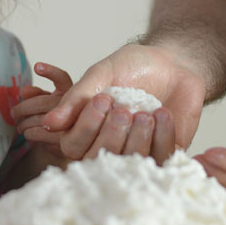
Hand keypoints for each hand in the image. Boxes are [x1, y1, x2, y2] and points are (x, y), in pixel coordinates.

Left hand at [11, 62, 72, 157]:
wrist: (71, 143)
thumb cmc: (58, 119)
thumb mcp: (49, 103)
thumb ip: (38, 95)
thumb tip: (24, 92)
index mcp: (71, 92)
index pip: (62, 78)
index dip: (50, 72)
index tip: (37, 67)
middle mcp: (75, 106)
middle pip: (42, 102)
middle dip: (22, 108)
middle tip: (13, 113)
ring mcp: (73, 123)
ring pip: (40, 119)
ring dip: (24, 123)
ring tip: (19, 127)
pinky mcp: (68, 139)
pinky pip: (41, 133)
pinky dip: (30, 133)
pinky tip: (27, 133)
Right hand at [35, 44, 205, 162]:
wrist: (175, 62)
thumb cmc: (135, 65)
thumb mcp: (103, 72)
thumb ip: (78, 96)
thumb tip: (50, 122)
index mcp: (87, 126)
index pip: (73, 145)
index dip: (85, 128)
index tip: (102, 100)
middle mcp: (108, 143)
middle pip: (98, 159)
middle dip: (111, 135)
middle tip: (124, 110)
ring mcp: (136, 150)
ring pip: (129, 162)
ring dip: (137, 138)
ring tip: (145, 113)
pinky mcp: (164, 152)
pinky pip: (160, 159)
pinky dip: (161, 137)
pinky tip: (163, 114)